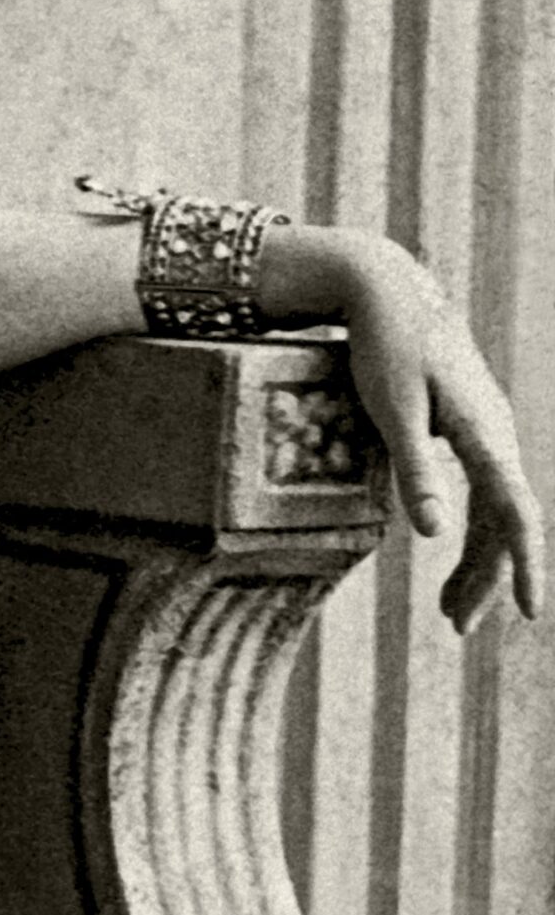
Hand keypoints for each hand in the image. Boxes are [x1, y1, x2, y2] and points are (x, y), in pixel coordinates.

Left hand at [332, 231, 544, 631]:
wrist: (388, 289)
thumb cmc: (385, 345)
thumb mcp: (391, 407)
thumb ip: (415, 469)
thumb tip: (436, 534)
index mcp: (483, 432)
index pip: (514, 511)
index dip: (523, 563)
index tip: (529, 611)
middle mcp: (496, 435)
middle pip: (503, 520)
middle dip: (486, 577)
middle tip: (457, 625)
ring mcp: (486, 430)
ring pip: (492, 508)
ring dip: (474, 558)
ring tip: (447, 609)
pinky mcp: (469, 426)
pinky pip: (480, 488)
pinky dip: (468, 525)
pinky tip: (454, 549)